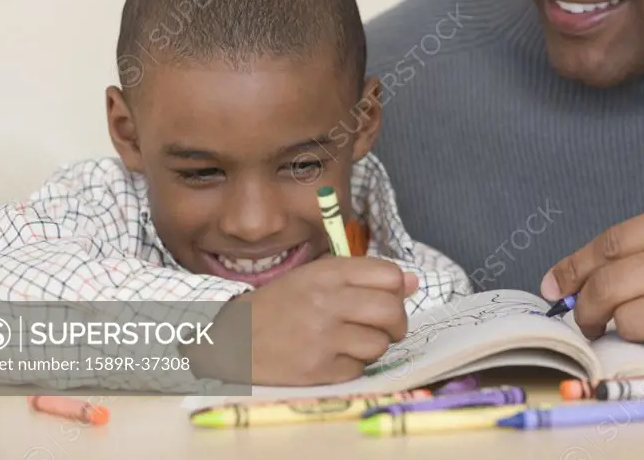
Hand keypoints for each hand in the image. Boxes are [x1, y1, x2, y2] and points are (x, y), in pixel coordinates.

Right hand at [194, 257, 417, 385]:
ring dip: (374, 345)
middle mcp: (326, 302)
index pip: (390, 275)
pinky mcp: (318, 369)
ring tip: (352, 340)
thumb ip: (363, 275)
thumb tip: (413, 281)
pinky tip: (334, 356)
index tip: (388, 297)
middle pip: (392, 311)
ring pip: (379, 344)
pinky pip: (359, 368)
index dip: (396, 288)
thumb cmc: (279, 304)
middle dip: (397, 323)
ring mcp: (322, 337)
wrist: (231, 339)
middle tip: (386, 327)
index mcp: (327, 273)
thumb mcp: (315, 277)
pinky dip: (352, 365)